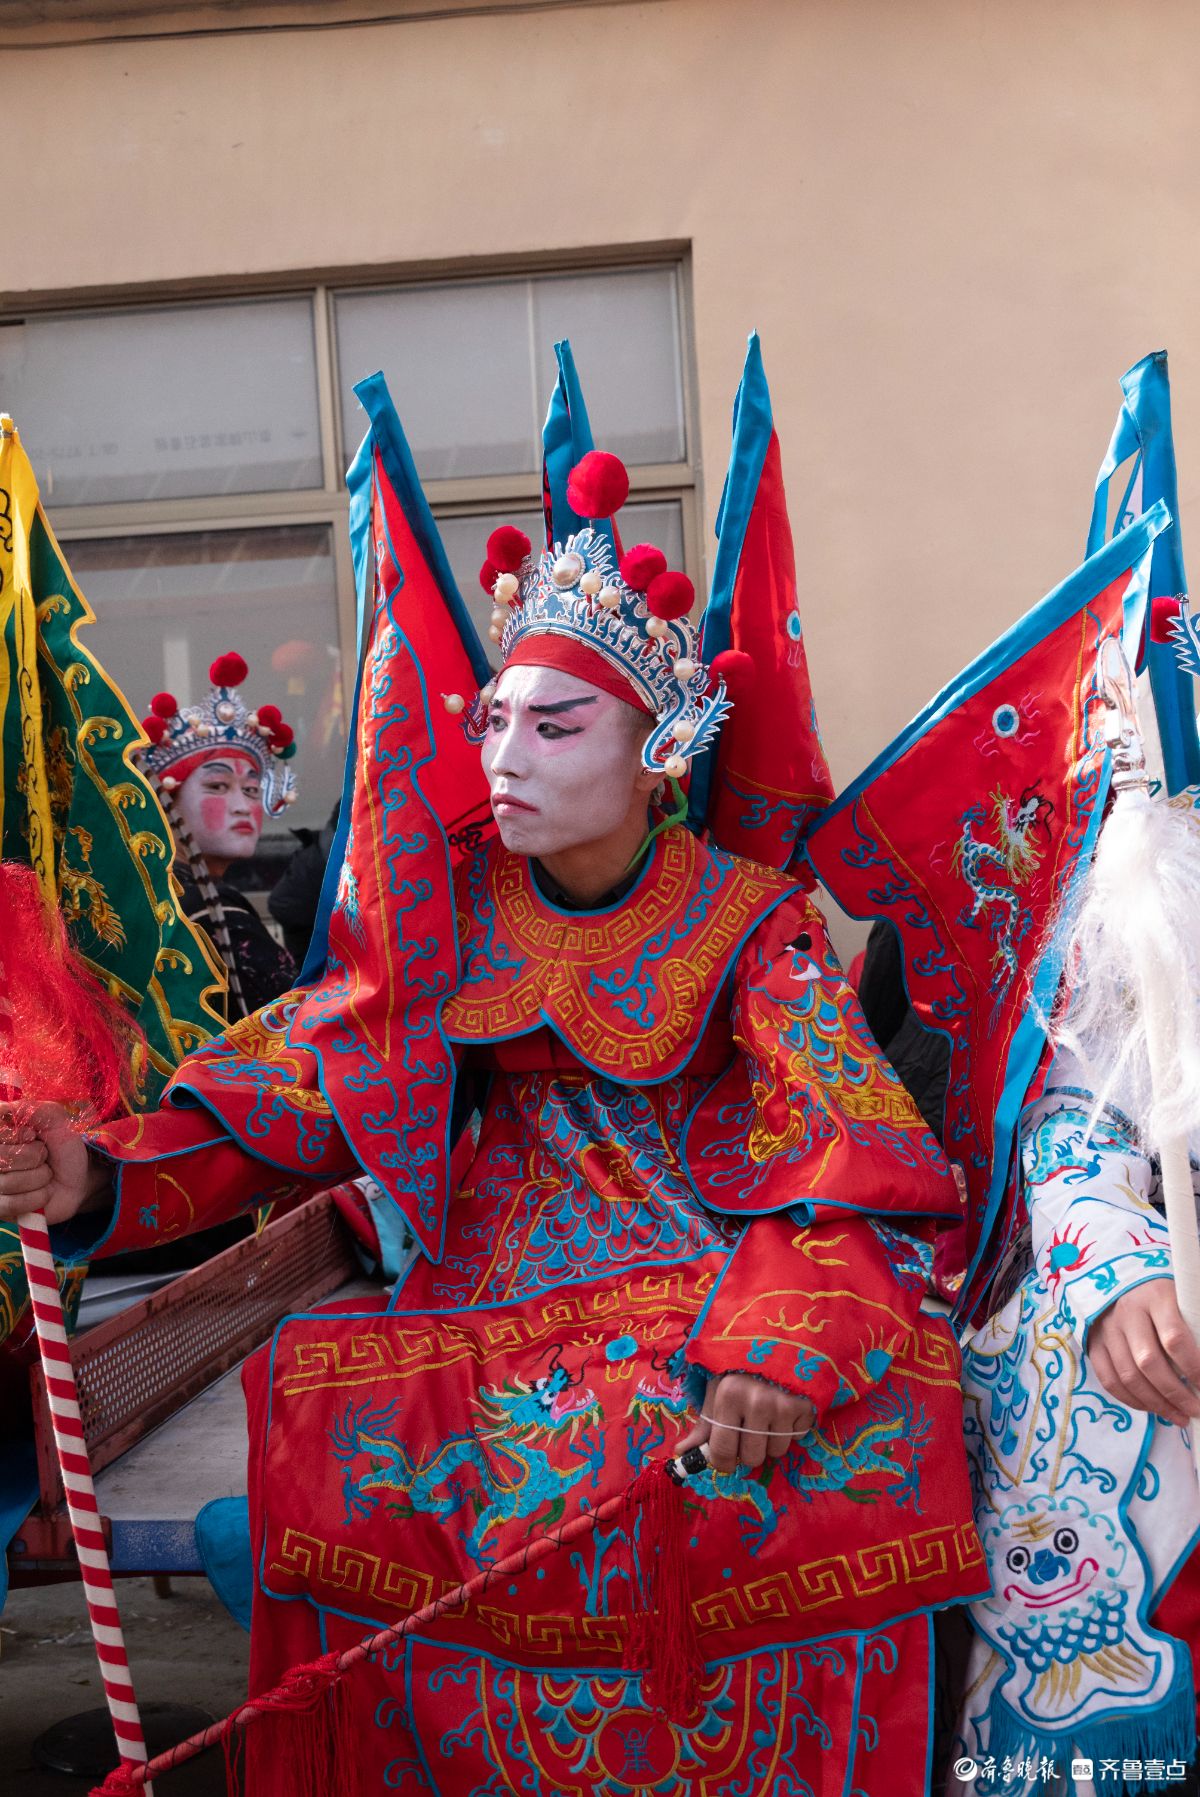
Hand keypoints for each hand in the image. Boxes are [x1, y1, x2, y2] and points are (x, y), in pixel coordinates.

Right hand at [0, 1103, 100, 1226]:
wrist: (78, 1177)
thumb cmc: (61, 1146)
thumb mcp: (53, 1118)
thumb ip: (30, 1109)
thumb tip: (3, 1109)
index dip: (15, 1135)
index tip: (31, 1135)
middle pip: (0, 1158)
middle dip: (34, 1156)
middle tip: (44, 1156)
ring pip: (7, 1183)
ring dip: (39, 1177)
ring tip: (47, 1174)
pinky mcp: (1, 1209)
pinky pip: (11, 1205)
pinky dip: (36, 1198)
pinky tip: (44, 1193)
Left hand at [676, 1373, 814, 1472]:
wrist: (780, 1340)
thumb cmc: (741, 1366)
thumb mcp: (717, 1387)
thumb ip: (704, 1423)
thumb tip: (682, 1452)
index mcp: (728, 1396)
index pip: (722, 1450)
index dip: (723, 1462)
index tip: (726, 1460)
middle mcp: (756, 1402)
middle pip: (752, 1458)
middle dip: (749, 1451)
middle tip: (749, 1432)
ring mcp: (783, 1405)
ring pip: (776, 1451)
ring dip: (771, 1441)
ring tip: (768, 1417)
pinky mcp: (806, 1406)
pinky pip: (797, 1437)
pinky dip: (791, 1429)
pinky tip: (785, 1409)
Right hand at [1089, 1278, 1199, 1428]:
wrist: (1115, 1272)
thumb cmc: (1160, 1290)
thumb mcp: (1181, 1298)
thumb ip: (1194, 1327)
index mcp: (1155, 1296)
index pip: (1174, 1339)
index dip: (1194, 1369)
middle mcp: (1127, 1312)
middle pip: (1149, 1363)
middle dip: (1176, 1394)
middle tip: (1196, 1410)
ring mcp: (1107, 1328)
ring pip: (1128, 1376)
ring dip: (1156, 1404)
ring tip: (1179, 1416)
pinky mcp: (1093, 1342)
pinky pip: (1109, 1379)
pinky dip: (1131, 1400)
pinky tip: (1152, 1408)